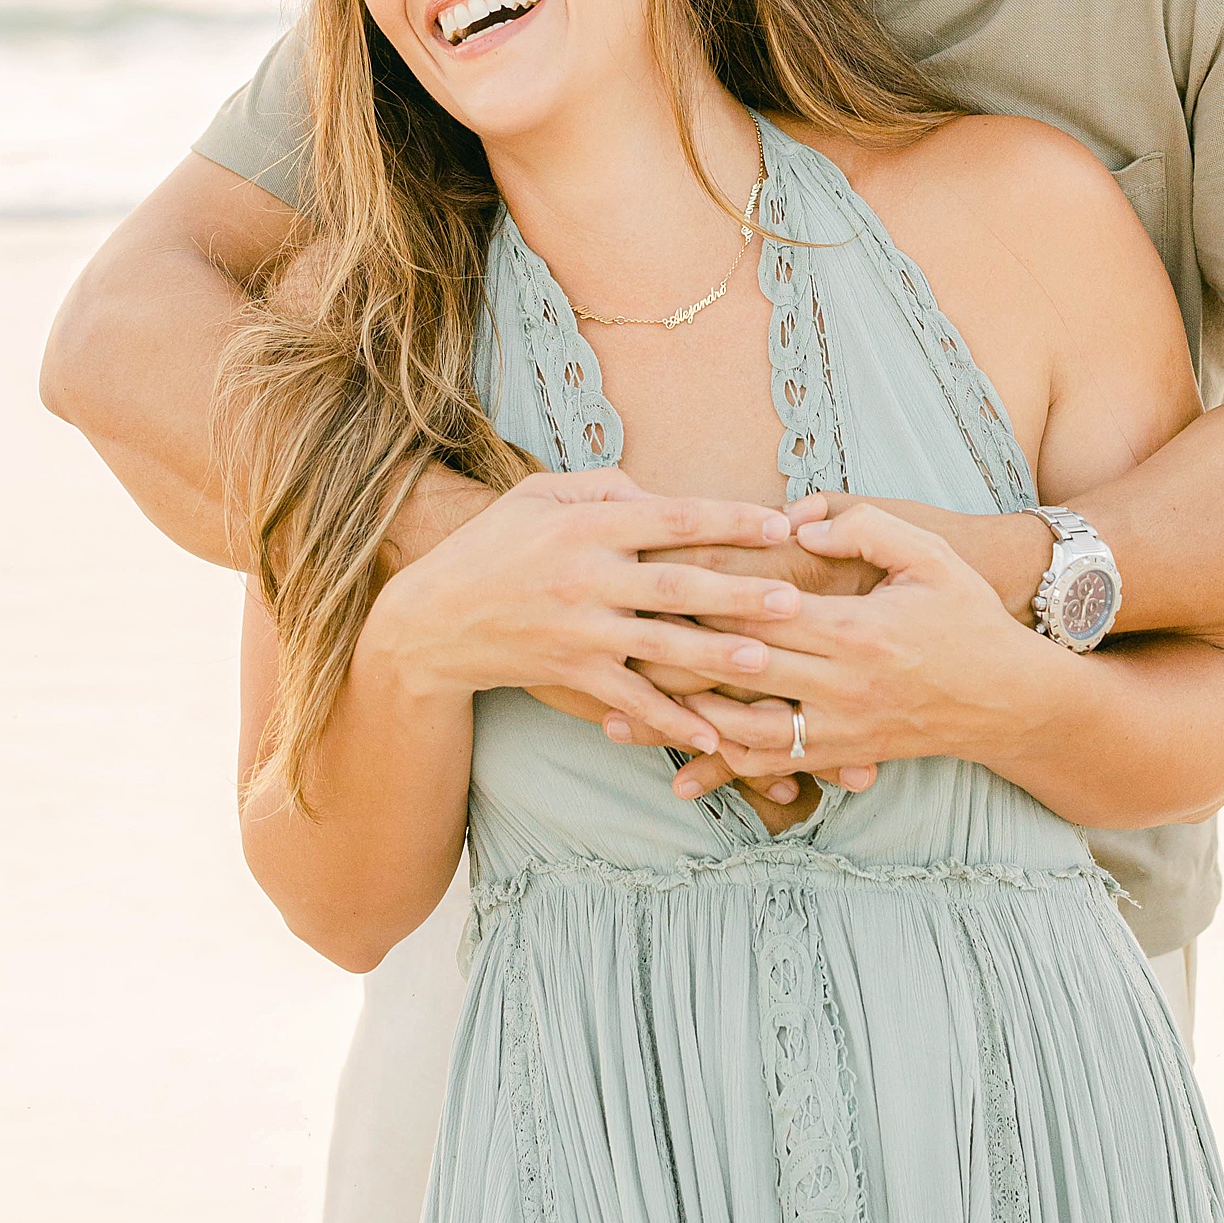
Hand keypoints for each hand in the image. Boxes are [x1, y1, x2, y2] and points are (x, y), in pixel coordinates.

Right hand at [365, 469, 802, 753]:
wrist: (430, 621)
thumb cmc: (491, 546)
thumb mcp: (536, 495)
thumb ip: (601, 486)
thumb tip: (658, 491)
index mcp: (585, 524)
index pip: (670, 518)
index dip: (727, 520)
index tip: (778, 524)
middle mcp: (586, 577)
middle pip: (675, 585)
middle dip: (737, 593)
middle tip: (793, 599)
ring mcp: (579, 630)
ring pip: (660, 646)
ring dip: (716, 657)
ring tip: (767, 662)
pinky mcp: (571, 673)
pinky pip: (630, 700)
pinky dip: (670, 720)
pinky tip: (712, 736)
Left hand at [658, 503, 1049, 788]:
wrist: (1010, 700)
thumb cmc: (967, 617)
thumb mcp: (929, 556)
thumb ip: (865, 528)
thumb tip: (799, 521)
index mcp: (856, 629)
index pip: (760, 613)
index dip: (700, 599)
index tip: (646, 583)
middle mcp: (842, 685)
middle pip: (738, 672)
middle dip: (669, 659)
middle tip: (607, 643)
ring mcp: (840, 728)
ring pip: (743, 732)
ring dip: (681, 725)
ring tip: (620, 715)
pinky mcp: (841, 755)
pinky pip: (774, 765)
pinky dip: (724, 770)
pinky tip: (679, 770)